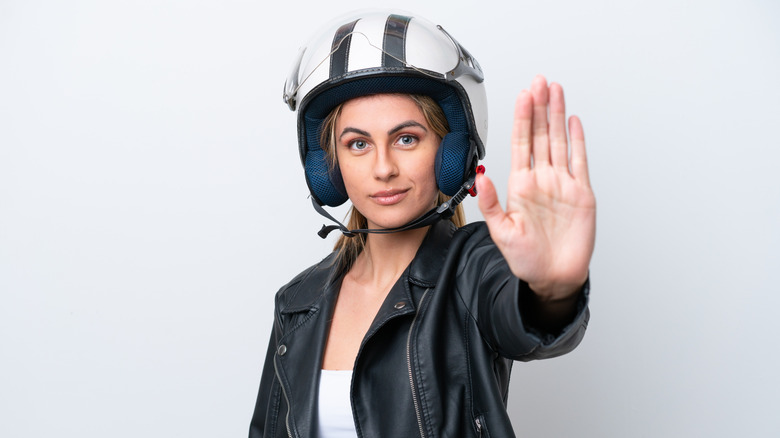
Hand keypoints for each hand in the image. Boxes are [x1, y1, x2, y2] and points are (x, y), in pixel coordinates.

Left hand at [477, 75, 595, 299]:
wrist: (553, 278)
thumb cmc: (526, 259)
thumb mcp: (501, 232)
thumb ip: (490, 203)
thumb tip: (479, 177)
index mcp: (520, 185)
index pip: (521, 143)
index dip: (523, 118)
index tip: (523, 96)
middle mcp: (541, 180)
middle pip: (541, 135)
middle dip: (540, 107)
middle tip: (540, 82)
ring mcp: (562, 184)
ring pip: (559, 142)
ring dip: (557, 116)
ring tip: (556, 91)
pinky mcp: (581, 194)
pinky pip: (580, 161)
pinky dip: (577, 141)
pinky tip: (573, 122)